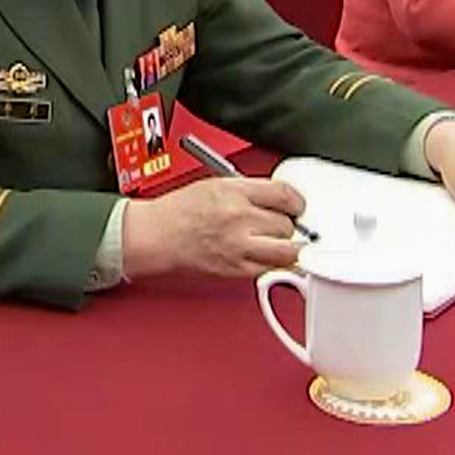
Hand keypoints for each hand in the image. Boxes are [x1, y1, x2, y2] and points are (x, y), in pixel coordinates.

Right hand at [121, 176, 306, 279]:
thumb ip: (250, 191)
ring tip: (279, 243)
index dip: (296, 202)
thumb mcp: (216, 185)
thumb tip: (278, 200)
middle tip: (278, 225)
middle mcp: (239, 218)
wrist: (157, 236)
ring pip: (287, 251)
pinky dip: (275, 264)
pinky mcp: (236, 269)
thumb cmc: (180, 211)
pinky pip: (271, 269)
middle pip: (287, 224)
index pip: (284, 194)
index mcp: (234, 192)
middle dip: (287, 225)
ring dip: (287, 247)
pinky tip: (269, 257)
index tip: (296, 206)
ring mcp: (239, 246)